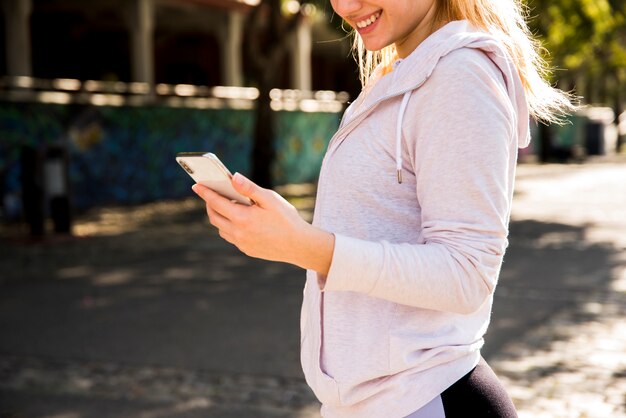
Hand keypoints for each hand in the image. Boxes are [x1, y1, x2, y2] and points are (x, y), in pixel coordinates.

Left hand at [191, 173, 333, 273]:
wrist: (299, 246)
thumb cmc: (287, 219)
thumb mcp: (270, 199)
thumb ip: (250, 188)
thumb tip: (232, 177)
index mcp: (242, 218)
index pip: (216, 202)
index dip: (205, 192)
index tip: (196, 185)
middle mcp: (238, 233)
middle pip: (214, 217)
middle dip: (209, 204)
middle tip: (210, 194)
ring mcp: (241, 243)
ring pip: (221, 228)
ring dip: (219, 216)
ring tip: (224, 205)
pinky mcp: (247, 250)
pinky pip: (231, 237)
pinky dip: (229, 226)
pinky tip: (238, 219)